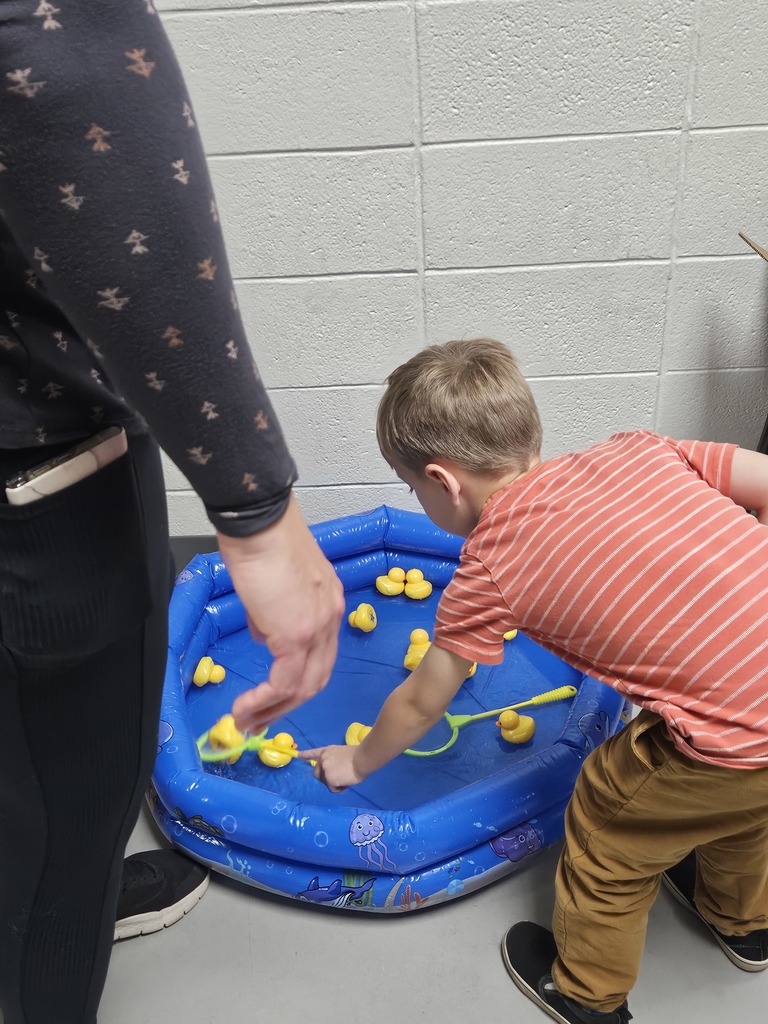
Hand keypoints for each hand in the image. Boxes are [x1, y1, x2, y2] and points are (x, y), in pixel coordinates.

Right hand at [218, 494, 344, 732]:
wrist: (259, 522)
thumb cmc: (262, 539)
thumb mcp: (275, 582)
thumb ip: (275, 613)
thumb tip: (266, 634)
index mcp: (329, 602)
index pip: (322, 653)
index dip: (299, 679)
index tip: (275, 696)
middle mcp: (331, 617)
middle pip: (318, 676)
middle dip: (288, 704)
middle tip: (261, 720)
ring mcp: (317, 628)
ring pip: (303, 686)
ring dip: (273, 710)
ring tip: (246, 722)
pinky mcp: (295, 635)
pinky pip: (282, 682)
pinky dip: (263, 701)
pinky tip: (244, 708)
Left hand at [299, 744, 366, 792]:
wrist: (362, 758)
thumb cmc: (358, 755)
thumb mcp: (341, 753)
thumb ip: (334, 760)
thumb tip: (336, 771)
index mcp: (326, 751)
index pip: (313, 753)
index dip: (305, 755)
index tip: (298, 755)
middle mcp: (322, 759)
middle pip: (317, 774)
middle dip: (325, 779)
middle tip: (338, 779)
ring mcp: (324, 769)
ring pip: (326, 782)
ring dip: (335, 783)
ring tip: (346, 778)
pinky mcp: (328, 779)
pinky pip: (333, 789)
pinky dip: (340, 788)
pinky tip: (347, 782)